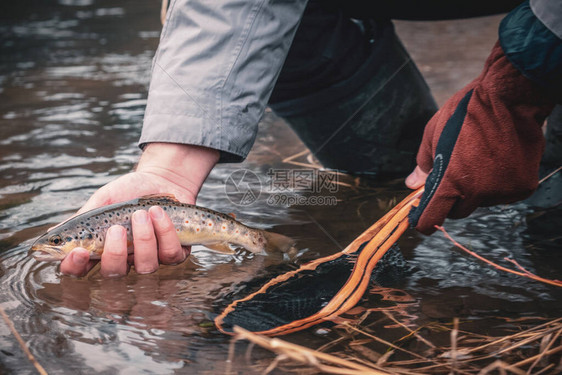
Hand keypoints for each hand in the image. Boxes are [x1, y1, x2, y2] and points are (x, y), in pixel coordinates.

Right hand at [60, 143, 218, 276]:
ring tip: (141, 213)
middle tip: (116, 228)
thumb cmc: (129, 191)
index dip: (76, 268)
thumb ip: (83, 217)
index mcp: (100, 249)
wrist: (163, 177)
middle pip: (113, 275)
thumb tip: (53, 231)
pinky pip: (170, 254)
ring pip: (145, 267)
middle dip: (114, 253)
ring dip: (143, 239)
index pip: (80, 271)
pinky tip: (159, 213)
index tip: (79, 251)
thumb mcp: (104, 200)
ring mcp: (151, 259)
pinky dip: (165, 232)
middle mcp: (124, 260)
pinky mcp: (175, 254)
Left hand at [406, 41, 553, 233]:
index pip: (432, 218)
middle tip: (455, 174)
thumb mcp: (433, 135)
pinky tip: (499, 160)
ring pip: (482, 202)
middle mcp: (478, 192)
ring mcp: (502, 191)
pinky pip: (504, 194)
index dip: (424, 220)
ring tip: (481, 157)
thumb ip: (422, 165)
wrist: (509, 97)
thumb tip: (411, 185)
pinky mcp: (523, 187)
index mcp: (451, 182)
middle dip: (453, 199)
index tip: (422, 216)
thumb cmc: (465, 112)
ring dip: (478, 189)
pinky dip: (499, 183)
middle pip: (458, 211)